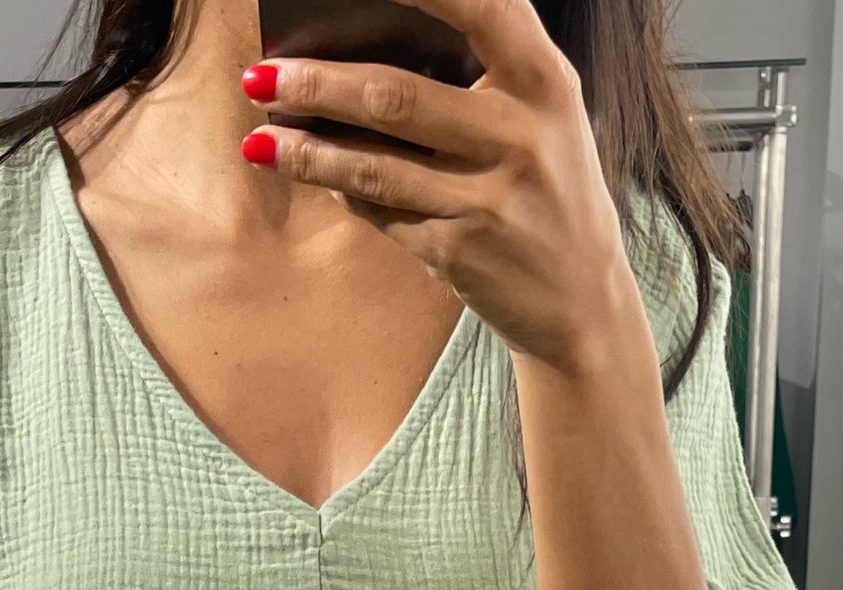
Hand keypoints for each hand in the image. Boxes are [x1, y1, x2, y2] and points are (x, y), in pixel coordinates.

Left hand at [239, 0, 645, 369]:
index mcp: (545, 82)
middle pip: (396, 95)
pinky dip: (346, 192)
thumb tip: (369, 40)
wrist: (584, 307)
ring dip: (308, 150)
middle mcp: (522, 136)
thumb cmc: (550, 193)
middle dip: (315, 85)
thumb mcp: (542, 119)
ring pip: (376, 166)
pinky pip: (385, 214)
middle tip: (260, 74)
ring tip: (259, 137)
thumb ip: (484, 73)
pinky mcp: (464, 254)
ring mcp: (493, 200)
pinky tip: (314, 175)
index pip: (479, 6)